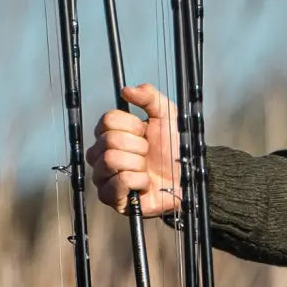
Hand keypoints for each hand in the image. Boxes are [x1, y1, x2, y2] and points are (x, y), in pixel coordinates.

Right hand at [85, 83, 180, 216]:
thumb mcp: (167, 116)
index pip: (108, 120)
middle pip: (110, 140)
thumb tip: (127, 90)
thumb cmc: (172, 150)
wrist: (186, 177)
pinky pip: (120, 181)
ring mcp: (103, 176)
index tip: (146, 133)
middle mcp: (101, 154)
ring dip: (138, 164)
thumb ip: (150, 97)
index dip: (133, 125)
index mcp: (110, 133)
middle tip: (148, 153)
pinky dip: (140, 181)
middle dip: (139, 146)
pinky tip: (145, 183)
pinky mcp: (110, 197)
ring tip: (146, 168)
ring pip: (111, 160)